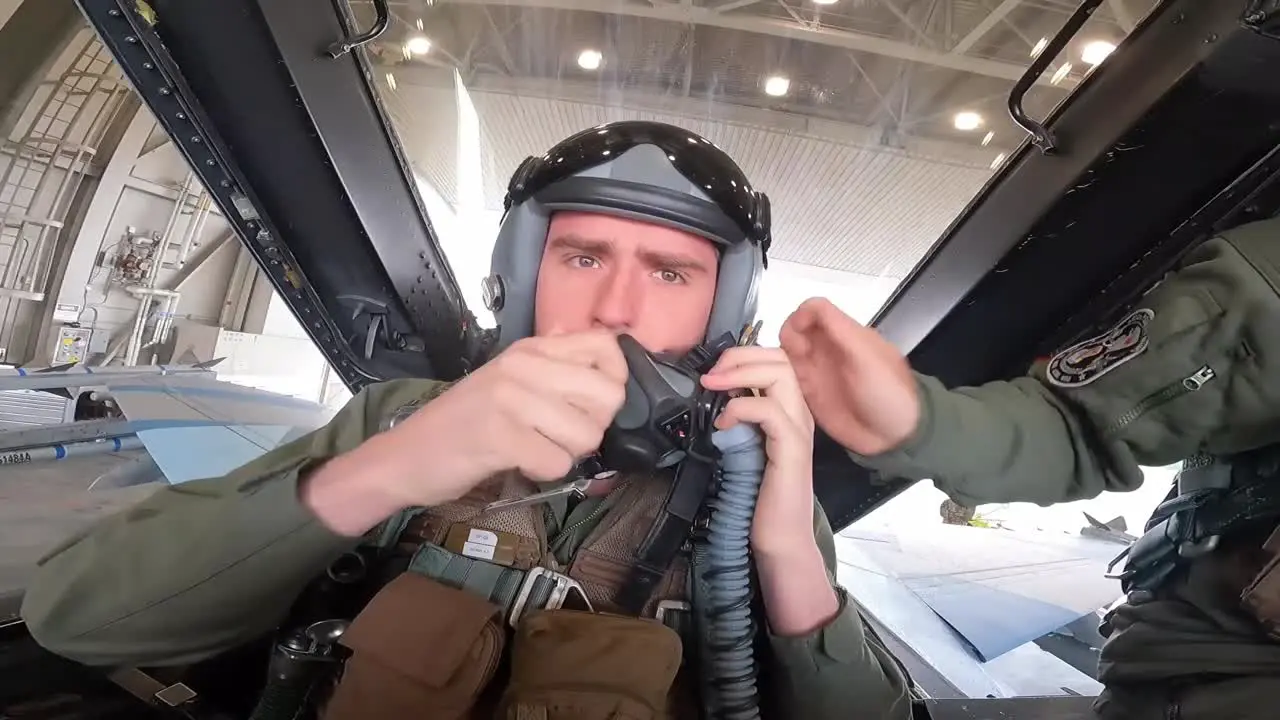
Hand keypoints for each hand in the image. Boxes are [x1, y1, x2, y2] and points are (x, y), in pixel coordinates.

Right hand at [380, 331, 627, 506]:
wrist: (403, 455)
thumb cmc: (462, 423)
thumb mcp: (507, 379)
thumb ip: (553, 363)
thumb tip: (605, 347)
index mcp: (530, 349)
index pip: (605, 345)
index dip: (616, 379)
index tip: (594, 404)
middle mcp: (523, 366)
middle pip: (607, 395)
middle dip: (594, 427)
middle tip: (561, 436)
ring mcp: (510, 399)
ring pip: (587, 434)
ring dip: (568, 454)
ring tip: (536, 449)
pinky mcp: (500, 436)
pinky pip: (557, 462)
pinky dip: (545, 472)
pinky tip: (520, 463)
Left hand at [700, 346, 815, 556]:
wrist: (780, 537)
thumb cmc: (760, 494)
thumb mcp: (746, 444)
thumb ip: (741, 417)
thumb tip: (715, 392)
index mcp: (792, 410)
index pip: (778, 359)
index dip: (744, 355)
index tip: (714, 371)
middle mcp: (801, 413)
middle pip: (781, 358)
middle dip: (740, 356)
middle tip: (710, 374)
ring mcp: (800, 430)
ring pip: (780, 375)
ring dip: (739, 373)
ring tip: (712, 388)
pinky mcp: (792, 449)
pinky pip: (769, 410)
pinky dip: (740, 408)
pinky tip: (723, 424)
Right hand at [780, 298, 919, 456]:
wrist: (894, 436)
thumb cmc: (887, 392)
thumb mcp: (867, 355)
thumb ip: (839, 328)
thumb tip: (807, 308)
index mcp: (846, 334)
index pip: (814, 311)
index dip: (800, 316)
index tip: (796, 333)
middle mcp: (828, 349)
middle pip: (795, 329)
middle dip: (788, 337)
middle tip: (794, 357)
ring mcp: (817, 371)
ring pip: (787, 352)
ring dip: (780, 357)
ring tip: (789, 374)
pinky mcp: (809, 394)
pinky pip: (786, 378)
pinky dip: (779, 377)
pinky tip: (782, 386)